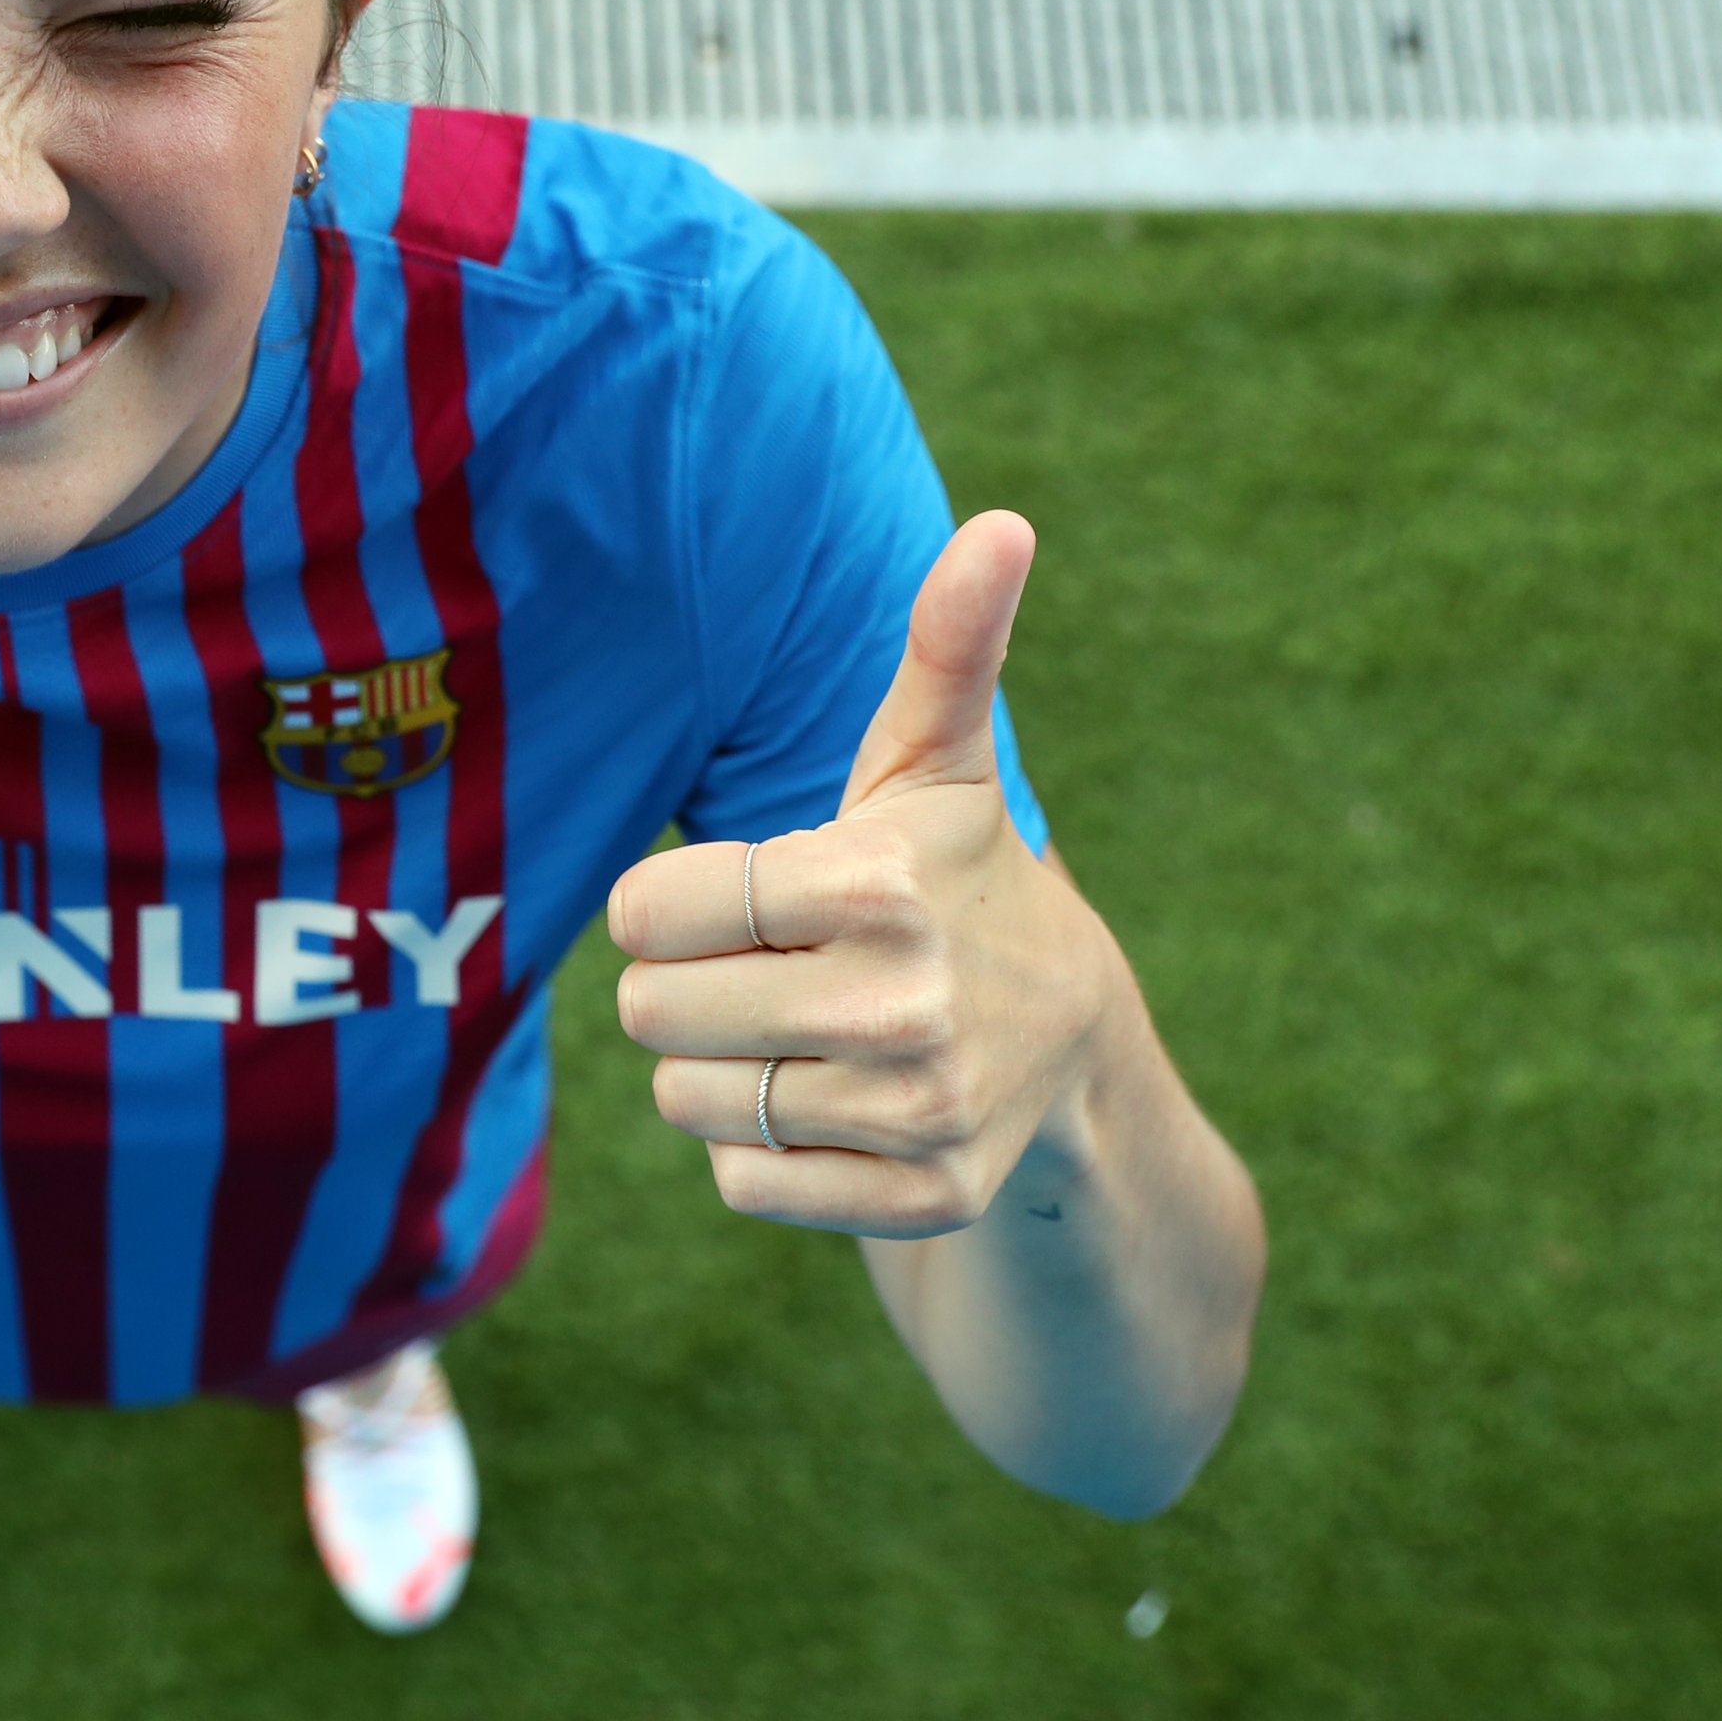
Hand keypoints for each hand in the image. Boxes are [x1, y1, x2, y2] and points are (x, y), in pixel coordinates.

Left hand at [611, 511, 1126, 1238]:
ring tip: (801, 1032)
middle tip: (770, 968)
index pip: (647, 912)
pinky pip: (741, 1183)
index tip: (740, 900)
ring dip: (718, 1070)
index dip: (669, 907)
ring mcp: (917, 1111)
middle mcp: (901, 1005)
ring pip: (687, 1102)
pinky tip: (833, 1102)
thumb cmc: (957, 878)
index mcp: (877, 885)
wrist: (1074, 1045)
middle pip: (650, 1014)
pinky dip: (761, 1151)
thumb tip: (1001, 524)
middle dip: (686, 987)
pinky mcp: (923, 1196)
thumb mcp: (934, 765)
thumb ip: (945, 645)